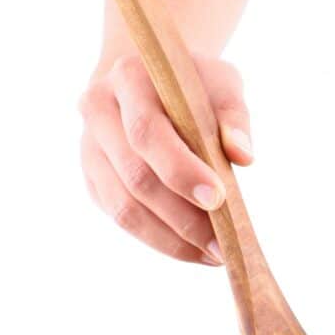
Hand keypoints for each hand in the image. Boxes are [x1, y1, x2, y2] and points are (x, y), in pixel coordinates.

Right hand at [79, 54, 252, 265]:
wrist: (152, 82)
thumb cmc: (195, 87)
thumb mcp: (222, 84)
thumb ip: (234, 117)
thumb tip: (243, 155)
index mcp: (129, 79)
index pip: (148, 133)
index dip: (182, 170)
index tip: (219, 199)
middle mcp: (99, 112)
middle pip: (137, 177)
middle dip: (184, 217)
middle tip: (224, 244)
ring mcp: (91, 148)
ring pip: (125, 208)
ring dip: (172, 240)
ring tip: (214, 255)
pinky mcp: (94, 179)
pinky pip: (123, 218)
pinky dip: (160, 240)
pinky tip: (195, 250)